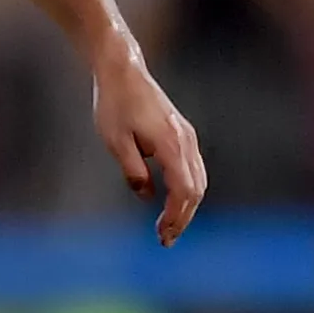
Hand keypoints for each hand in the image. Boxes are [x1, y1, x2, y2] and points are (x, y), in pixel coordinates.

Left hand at [93, 50, 203, 243]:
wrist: (124, 71)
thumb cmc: (115, 104)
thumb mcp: (115, 141)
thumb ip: (133, 171)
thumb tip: (146, 196)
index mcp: (171, 145)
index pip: (183, 191)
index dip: (175, 217)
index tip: (162, 235)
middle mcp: (186, 141)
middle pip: (196, 190)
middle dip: (182, 218)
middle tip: (165, 240)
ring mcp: (187, 136)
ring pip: (198, 180)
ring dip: (186, 206)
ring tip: (168, 227)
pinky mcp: (182, 133)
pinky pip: (193, 168)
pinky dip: (187, 189)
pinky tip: (171, 201)